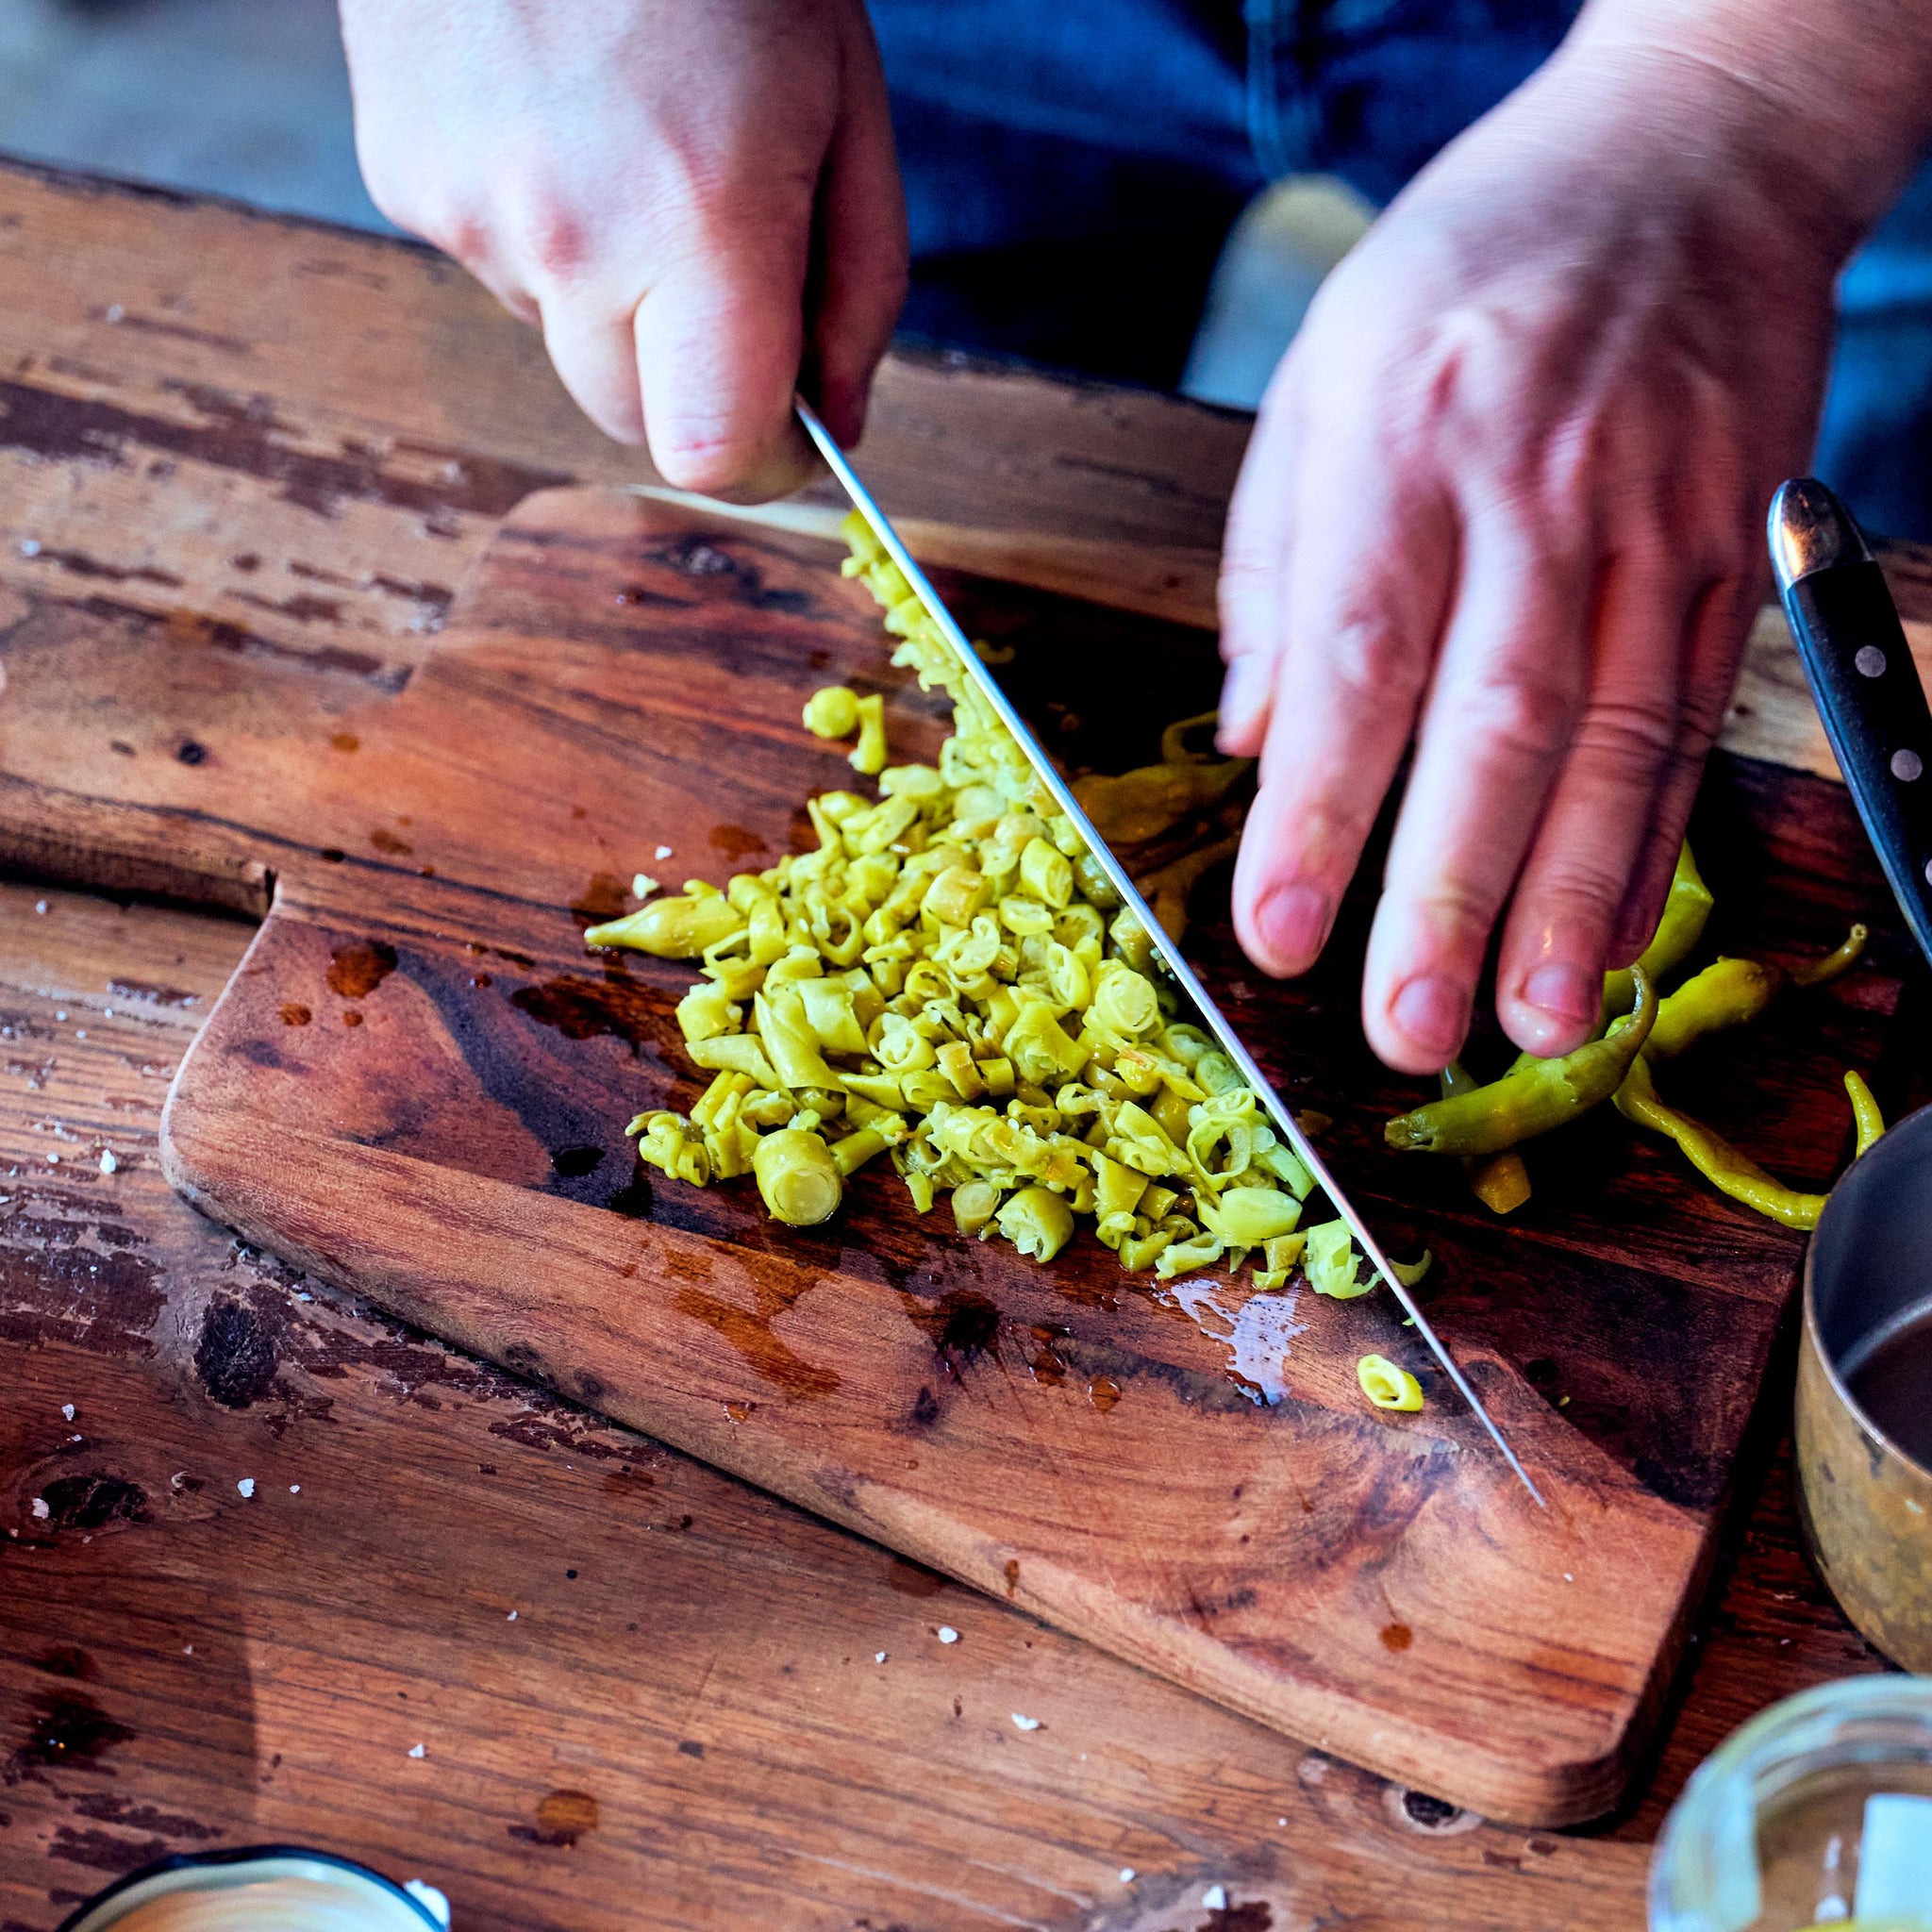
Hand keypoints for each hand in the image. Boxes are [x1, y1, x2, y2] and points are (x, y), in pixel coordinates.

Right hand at [340, 0, 906, 499]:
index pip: (713, 454)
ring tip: (636, 150)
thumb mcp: (845, 102)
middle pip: (634, 422)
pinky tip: (565, 123)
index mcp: (698, 220)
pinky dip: (548, 231)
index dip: (764, 465)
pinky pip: (502, 267)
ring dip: (617, 294)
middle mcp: (566, 239)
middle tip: (731, 272)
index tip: (791, 433)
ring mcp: (467, 213)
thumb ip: (859, 287)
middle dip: (694, 383)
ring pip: (567, 341)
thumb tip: (833, 421)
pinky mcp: (405, 181)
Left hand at [1216, 24, 1912, 1074]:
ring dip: (1575, 902)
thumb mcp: (1321, 378)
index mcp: (1404, 442)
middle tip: (1407, 1030)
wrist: (1691, 158)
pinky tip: (1620, 932)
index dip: (1319, 809)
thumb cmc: (1470, 273)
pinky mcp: (1732, 551)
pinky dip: (1653, 839)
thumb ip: (1277, 569)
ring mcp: (1654, 523)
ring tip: (1534, 1026)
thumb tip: (1256, 741)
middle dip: (1449, 894)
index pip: (1356, 657)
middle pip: (1497, 724)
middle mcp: (1537, 489)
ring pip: (1616, 743)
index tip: (1276, 931)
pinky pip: (1691, 718)